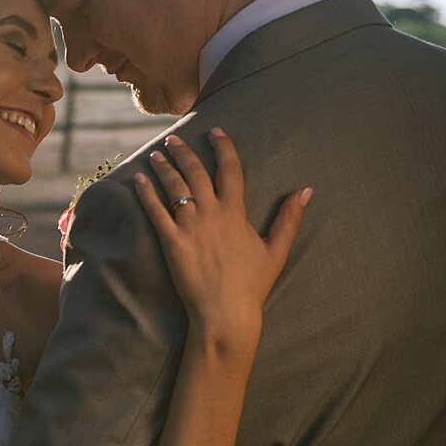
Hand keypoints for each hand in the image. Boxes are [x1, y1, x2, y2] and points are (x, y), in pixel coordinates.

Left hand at [134, 129, 309, 346]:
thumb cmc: (251, 285)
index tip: (215, 131)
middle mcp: (212, 215)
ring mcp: (190, 228)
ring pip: (174, 188)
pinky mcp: (171, 243)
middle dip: (185, 152)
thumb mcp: (275, 250)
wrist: (226, 314)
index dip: (223, 147)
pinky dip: (146, 193)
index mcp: (236, 213)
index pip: (230, 169)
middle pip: (196, 173)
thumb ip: (289, 218)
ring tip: (156, 153)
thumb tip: (306, 190)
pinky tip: (139, 179)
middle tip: (174, 139)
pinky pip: (156, 212)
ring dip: (164, 167)